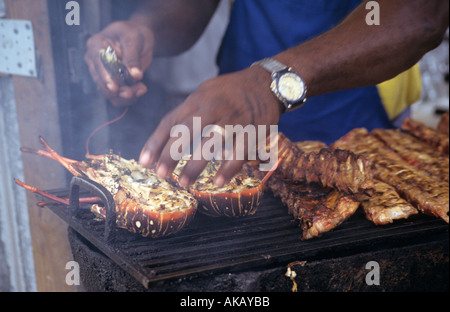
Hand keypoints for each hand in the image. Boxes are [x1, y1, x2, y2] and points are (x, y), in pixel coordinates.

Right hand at [84, 21, 153, 106]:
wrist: (138, 39)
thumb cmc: (134, 34)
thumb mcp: (135, 39)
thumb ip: (133, 58)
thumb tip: (134, 76)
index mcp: (96, 46)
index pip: (98, 64)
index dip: (106, 77)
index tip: (114, 88)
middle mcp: (94, 62)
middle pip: (102, 83)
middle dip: (121, 89)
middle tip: (140, 88)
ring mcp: (101, 75)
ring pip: (109, 94)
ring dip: (127, 96)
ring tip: (142, 88)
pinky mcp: (111, 84)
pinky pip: (116, 98)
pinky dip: (129, 98)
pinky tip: (140, 90)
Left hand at [139, 66, 282, 186]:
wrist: (267, 82)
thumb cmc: (232, 90)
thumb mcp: (206, 91)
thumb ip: (189, 110)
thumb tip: (168, 135)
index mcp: (199, 98)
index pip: (171, 120)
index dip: (156, 141)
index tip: (144, 160)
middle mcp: (214, 107)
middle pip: (187, 131)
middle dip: (171, 154)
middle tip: (161, 174)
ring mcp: (234, 119)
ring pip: (211, 143)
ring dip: (195, 164)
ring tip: (184, 182)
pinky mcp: (253, 130)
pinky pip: (239, 152)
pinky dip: (228, 168)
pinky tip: (218, 182)